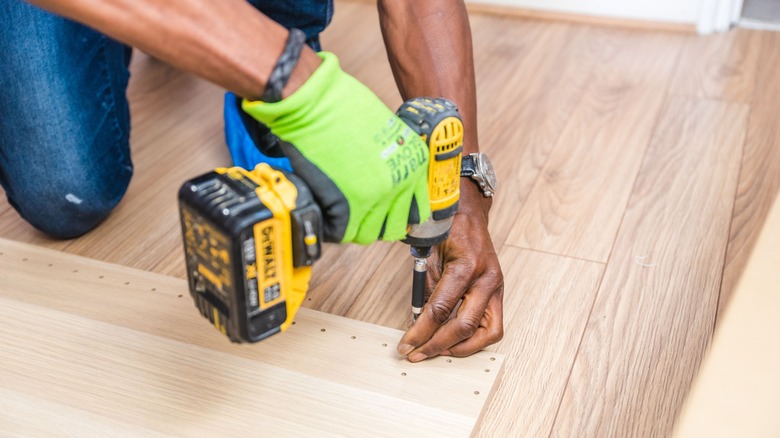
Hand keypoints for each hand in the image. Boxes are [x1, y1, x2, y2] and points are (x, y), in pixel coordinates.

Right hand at [242, 52, 429, 243]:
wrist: (315, 102)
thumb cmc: (342, 106)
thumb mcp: (385, 129)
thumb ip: (391, 158)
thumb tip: (384, 177)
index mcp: (414, 163)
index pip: (415, 207)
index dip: (398, 212)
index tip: (386, 212)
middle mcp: (400, 183)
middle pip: (394, 225)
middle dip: (376, 222)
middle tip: (359, 214)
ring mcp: (375, 197)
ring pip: (368, 234)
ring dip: (354, 226)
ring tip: (340, 211)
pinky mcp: (348, 206)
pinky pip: (342, 232)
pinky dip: (333, 226)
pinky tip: (326, 211)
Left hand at [397, 182, 503, 360]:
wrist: (469, 211)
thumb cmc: (448, 227)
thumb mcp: (429, 254)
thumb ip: (426, 289)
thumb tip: (418, 322)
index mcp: (467, 265)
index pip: (441, 309)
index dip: (421, 331)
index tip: (406, 344)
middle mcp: (487, 278)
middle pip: (464, 326)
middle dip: (437, 345)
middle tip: (417, 354)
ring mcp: (497, 287)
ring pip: (487, 333)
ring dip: (460, 347)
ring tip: (436, 351)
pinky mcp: (498, 293)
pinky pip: (492, 326)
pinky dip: (474, 339)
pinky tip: (454, 341)